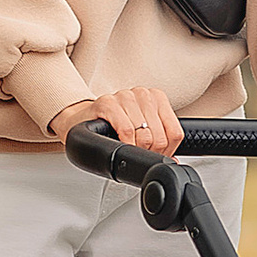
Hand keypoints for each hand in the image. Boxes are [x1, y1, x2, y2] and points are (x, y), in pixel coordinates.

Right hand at [68, 82, 183, 154]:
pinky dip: (126, 144)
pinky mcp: (108, 103)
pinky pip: (126, 130)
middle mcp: (143, 94)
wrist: (81, 120)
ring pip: (144, 135)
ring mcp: (125, 96)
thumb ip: (159, 141)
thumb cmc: (112, 125)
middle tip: (140, 156)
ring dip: (137, 150)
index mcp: (157, 98)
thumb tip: (173, 162)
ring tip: (130, 151)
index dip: (167, 152)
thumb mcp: (140, 130)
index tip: (156, 157)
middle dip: (150, 153)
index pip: (174, 133)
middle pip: (160, 136)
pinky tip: (122, 146)